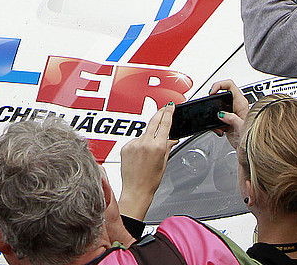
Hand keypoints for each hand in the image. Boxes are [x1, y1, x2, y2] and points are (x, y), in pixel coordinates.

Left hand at [117, 102, 176, 220]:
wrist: (136, 190)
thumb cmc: (150, 180)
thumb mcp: (164, 163)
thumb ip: (167, 147)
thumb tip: (171, 139)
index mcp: (158, 147)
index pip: (165, 124)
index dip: (169, 113)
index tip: (170, 106)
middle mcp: (145, 143)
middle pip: (154, 121)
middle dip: (160, 113)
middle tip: (165, 108)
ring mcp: (134, 144)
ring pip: (144, 133)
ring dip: (149, 136)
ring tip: (150, 151)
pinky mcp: (125, 147)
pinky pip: (135, 141)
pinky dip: (139, 144)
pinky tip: (140, 156)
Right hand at [209, 79, 248, 148]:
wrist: (248, 152)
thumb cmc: (251, 140)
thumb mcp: (241, 128)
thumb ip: (232, 119)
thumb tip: (222, 114)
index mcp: (241, 103)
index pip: (229, 85)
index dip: (219, 85)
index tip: (212, 93)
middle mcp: (237, 106)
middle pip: (222, 93)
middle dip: (213, 99)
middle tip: (210, 104)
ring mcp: (232, 112)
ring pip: (218, 105)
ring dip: (213, 112)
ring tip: (215, 120)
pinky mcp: (228, 119)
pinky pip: (217, 115)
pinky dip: (214, 121)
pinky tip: (218, 129)